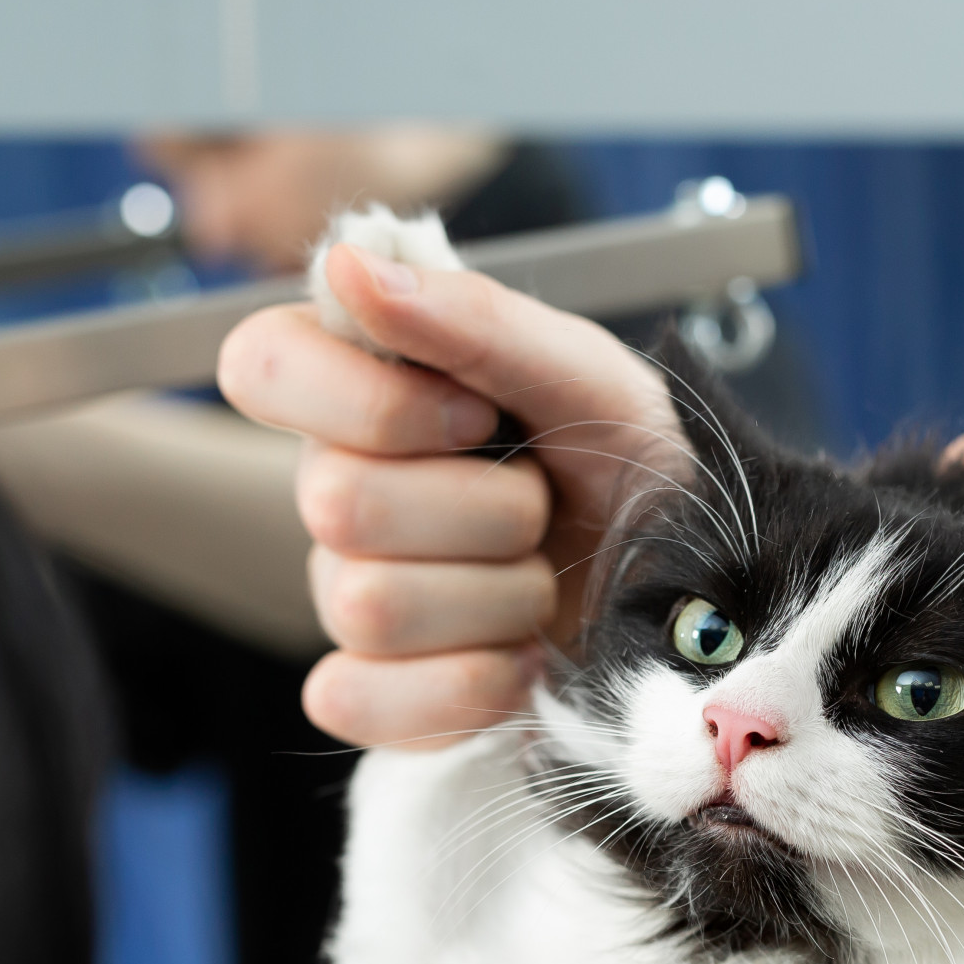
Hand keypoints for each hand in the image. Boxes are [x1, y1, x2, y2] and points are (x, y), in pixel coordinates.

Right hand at [217, 244, 682, 748]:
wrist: (703, 592)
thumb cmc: (638, 470)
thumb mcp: (587, 376)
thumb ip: (473, 318)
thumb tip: (347, 264)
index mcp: (367, 392)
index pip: (260, 366)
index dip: (369, 400)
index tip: (474, 414)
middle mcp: (338, 493)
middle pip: (336, 504)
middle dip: (484, 510)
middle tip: (544, 506)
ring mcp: (349, 598)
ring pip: (365, 604)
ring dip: (497, 597)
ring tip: (544, 582)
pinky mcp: (377, 695)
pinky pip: (358, 700)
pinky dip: (467, 684)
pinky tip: (522, 661)